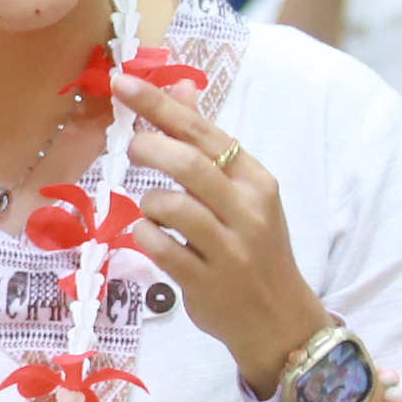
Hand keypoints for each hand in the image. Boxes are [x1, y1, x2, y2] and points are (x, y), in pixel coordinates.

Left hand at [116, 77, 326, 393]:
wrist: (278, 318)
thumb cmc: (252, 247)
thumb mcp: (241, 192)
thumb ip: (207, 143)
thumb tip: (178, 87)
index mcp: (255, 179)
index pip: (203, 131)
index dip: (159, 105)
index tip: (123, 83)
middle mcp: (247, 209)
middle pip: (190, 163)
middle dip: (150, 148)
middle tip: (131, 149)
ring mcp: (229, 247)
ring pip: (173, 205)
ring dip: (148, 202)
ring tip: (151, 210)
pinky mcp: (207, 281)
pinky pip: (161, 248)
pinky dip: (143, 236)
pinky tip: (148, 237)